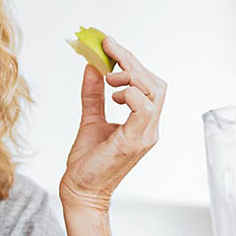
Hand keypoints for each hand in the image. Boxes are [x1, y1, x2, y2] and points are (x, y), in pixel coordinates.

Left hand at [58, 38, 166, 212]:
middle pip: (155, 83)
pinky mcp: (135, 141)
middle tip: (108, 50)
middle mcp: (149, 128)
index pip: (148, 84)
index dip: (131, 61)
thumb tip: (92, 67)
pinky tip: (112, 96)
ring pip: (154, 91)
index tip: (109, 44)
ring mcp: (146, 135)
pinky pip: (143, 108)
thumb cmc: (87, 164)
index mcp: (143, 123)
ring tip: (108, 80)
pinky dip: (129, 94)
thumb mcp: (90, 119)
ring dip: (130, 76)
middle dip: (132, 62)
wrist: (80, 192)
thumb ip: (93, 94)